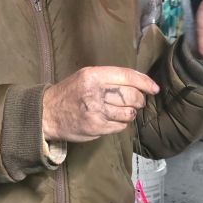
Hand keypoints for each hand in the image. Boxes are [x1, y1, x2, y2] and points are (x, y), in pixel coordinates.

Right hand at [42, 66, 159, 142]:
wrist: (47, 114)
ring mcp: (96, 112)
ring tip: (122, 111)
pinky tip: (112, 119)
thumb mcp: (85, 76)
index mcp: (93, 75)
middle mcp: (95, 92)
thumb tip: (139, 82)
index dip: (145, 82)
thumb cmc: (69, 93)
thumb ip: (109, 77)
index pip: (127, 76)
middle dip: (139, 100)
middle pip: (132, 96)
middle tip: (136, 101)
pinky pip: (121, 126)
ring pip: (129, 113)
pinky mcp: (97, 127)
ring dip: (130, 113)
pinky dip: (121, 123)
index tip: (154, 88)